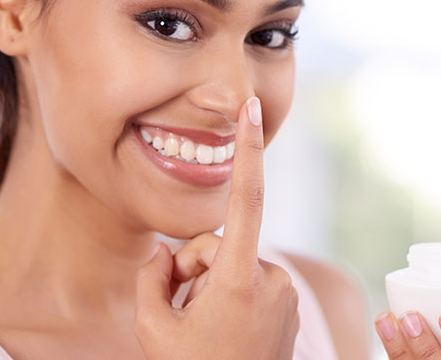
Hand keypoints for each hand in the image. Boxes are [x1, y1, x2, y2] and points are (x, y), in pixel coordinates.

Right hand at [134, 96, 299, 359]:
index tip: (255, 108)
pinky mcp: (288, 306)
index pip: (246, 200)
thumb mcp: (152, 327)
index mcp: (239, 281)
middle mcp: (270, 281)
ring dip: (211, 286)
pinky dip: (231, 297)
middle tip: (181, 311)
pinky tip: (222, 332)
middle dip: (193, 268)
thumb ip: (153, 276)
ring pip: (233, 266)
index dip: (248, 150)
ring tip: (202, 329)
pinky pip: (250, 283)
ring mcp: (284, 295)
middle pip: (218, 245)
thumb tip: (168, 253)